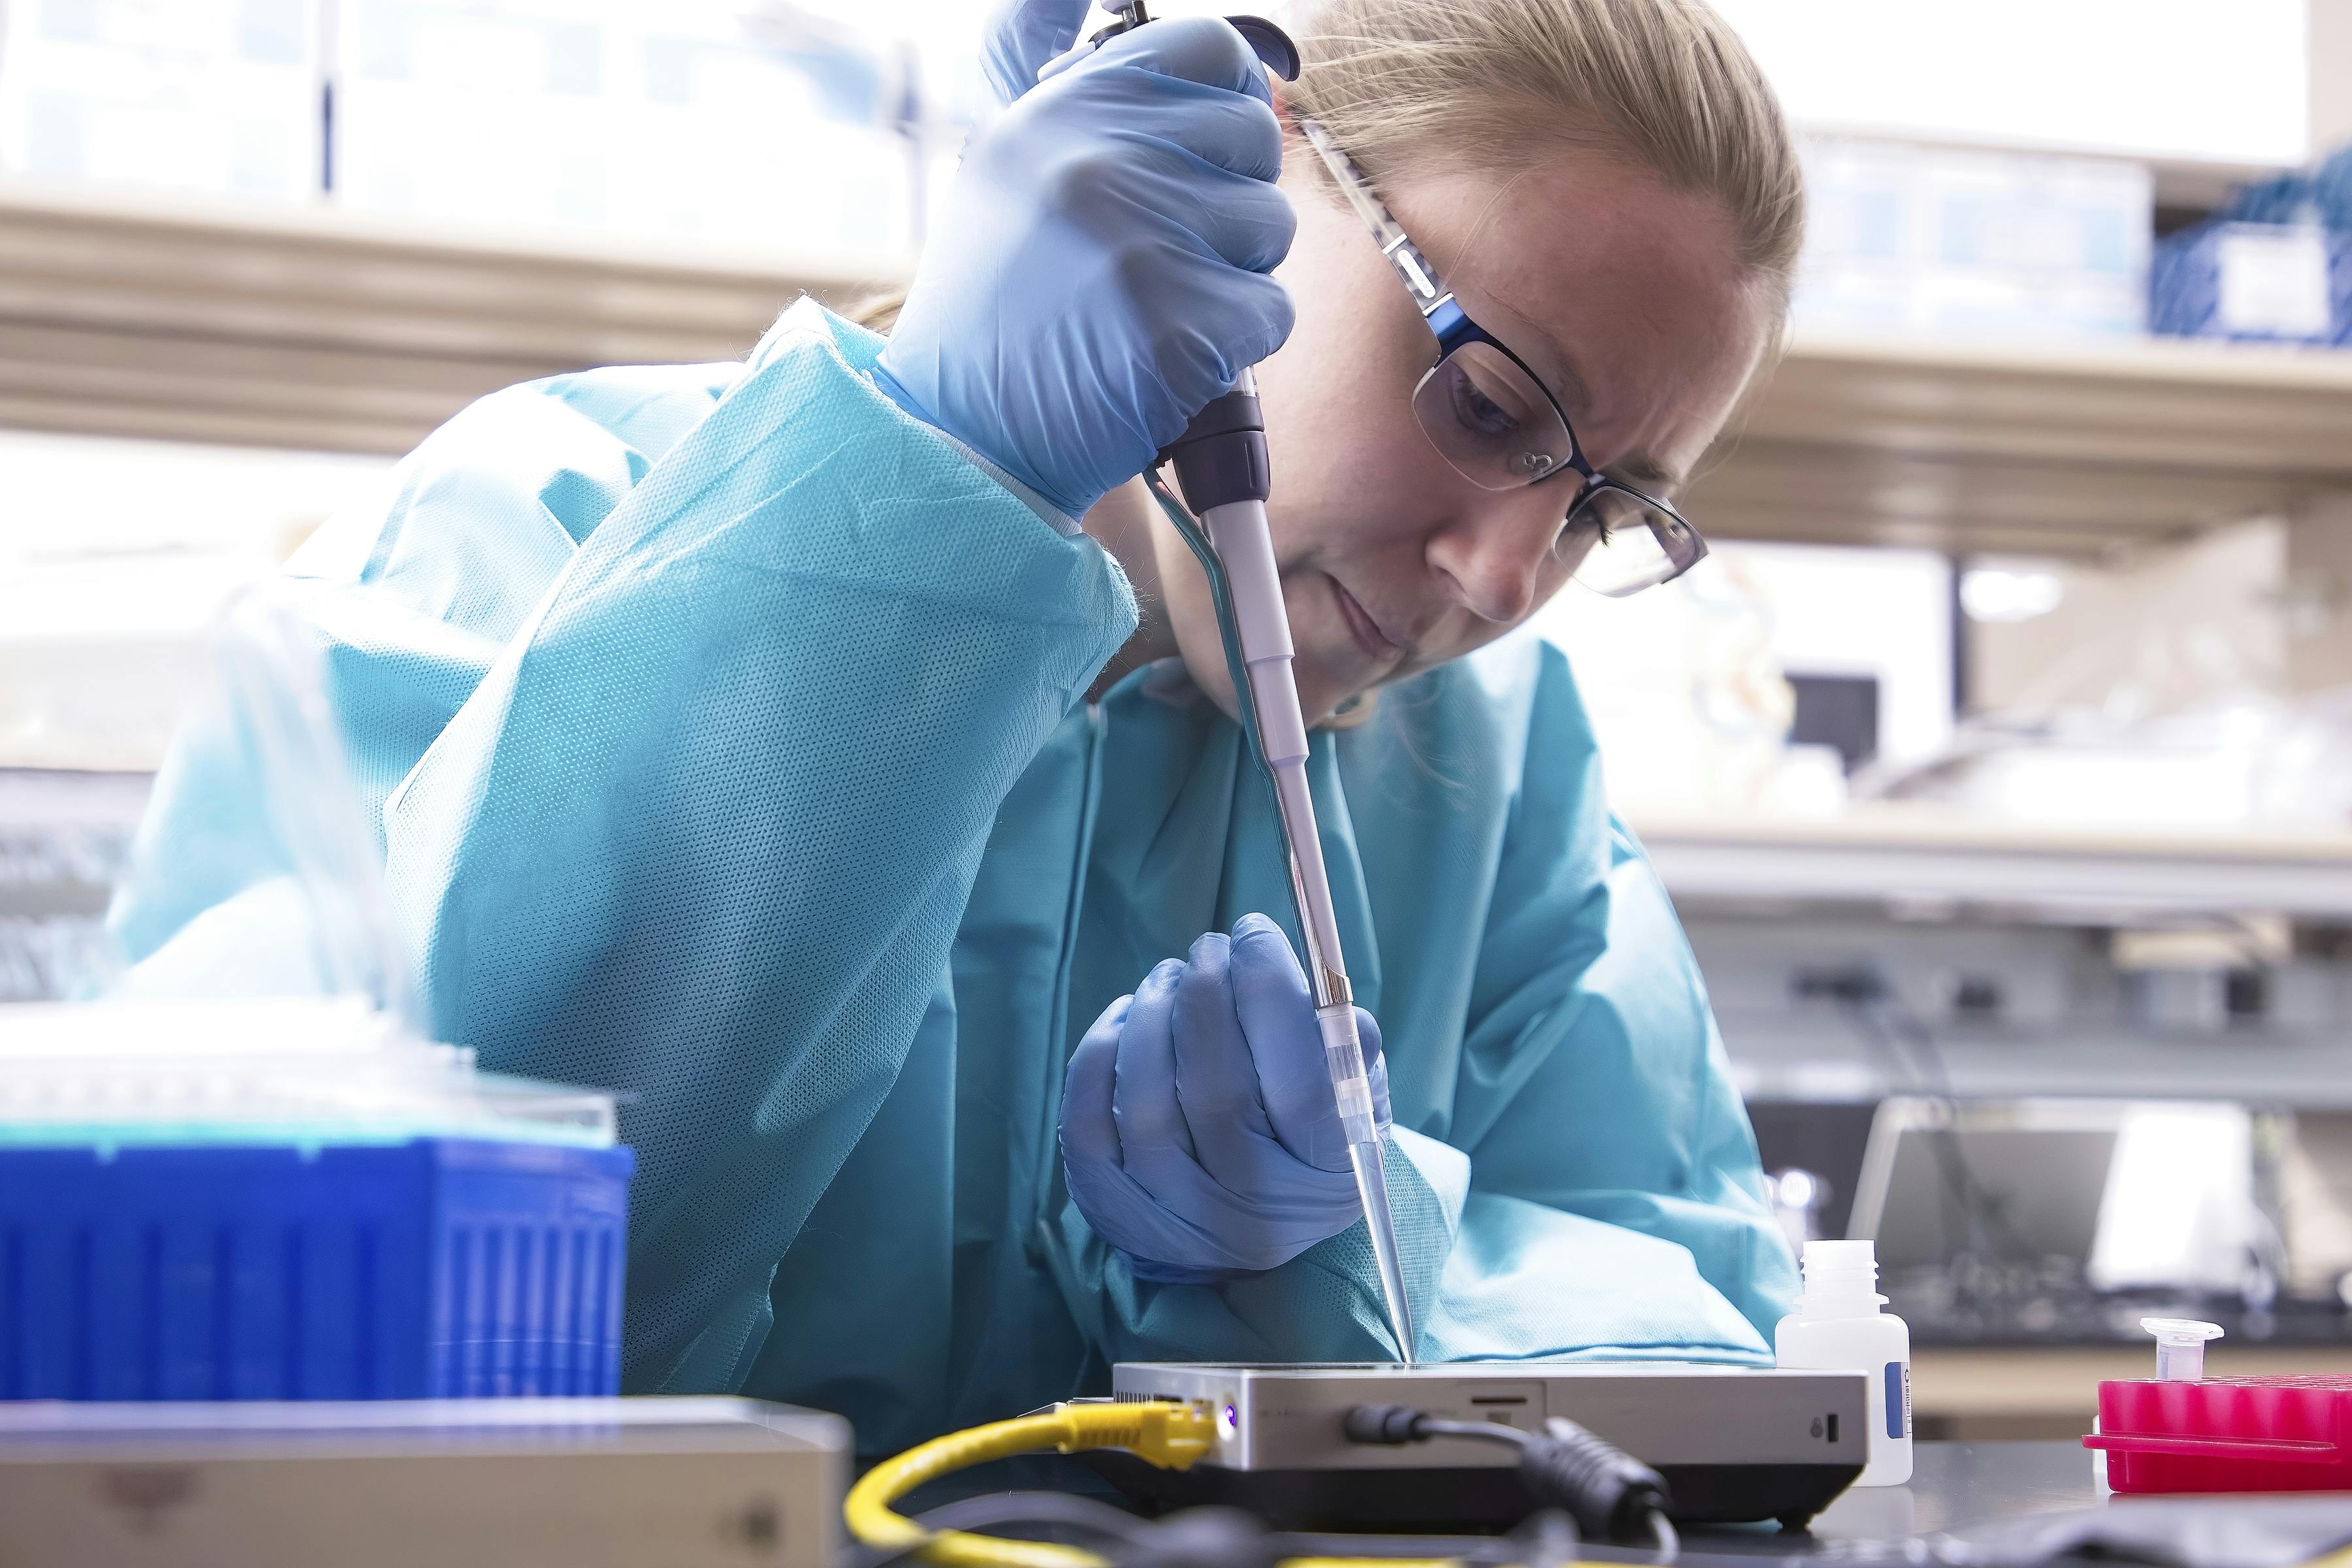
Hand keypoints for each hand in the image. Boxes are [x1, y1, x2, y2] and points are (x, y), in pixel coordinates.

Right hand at [871, 5, 1294, 521]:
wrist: (964, 434)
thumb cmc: (999, 307)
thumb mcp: (1009, 164)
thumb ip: (1083, 91)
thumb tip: (1116, 10)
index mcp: (1063, 110)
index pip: (1211, 50)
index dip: (1229, 97)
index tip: (1207, 148)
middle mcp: (1100, 161)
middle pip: (1256, 139)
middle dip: (1229, 198)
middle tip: (1165, 252)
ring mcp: (1142, 242)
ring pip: (1270, 227)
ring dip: (1233, 274)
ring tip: (1155, 306)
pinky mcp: (1181, 327)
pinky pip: (1270, 310)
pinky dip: (1233, 345)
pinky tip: (1167, 356)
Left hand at [1060, 913, 1390, 1281]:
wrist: (1249, 1233)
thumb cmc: (1306, 1137)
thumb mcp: (1353, 1094)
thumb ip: (1343, 1037)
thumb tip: (1301, 968)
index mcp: (1329, 1172)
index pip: (1305, 1084)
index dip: (1271, 996)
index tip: (1255, 934)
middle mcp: (1253, 1207)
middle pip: (1216, 1090)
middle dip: (1205, 994)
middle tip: (1209, 948)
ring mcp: (1176, 1213)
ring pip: (1145, 1099)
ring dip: (1153, 1014)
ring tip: (1172, 978)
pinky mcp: (1111, 1204)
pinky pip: (1088, 1116)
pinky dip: (1103, 1051)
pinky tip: (1129, 1020)